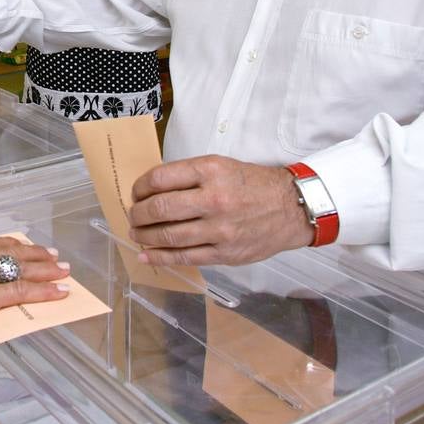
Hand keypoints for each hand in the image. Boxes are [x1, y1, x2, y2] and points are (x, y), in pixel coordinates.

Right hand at [0, 236, 69, 336]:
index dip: (5, 244)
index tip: (17, 242)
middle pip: (12, 251)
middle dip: (32, 252)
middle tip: (50, 252)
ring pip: (24, 268)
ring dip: (46, 268)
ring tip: (63, 268)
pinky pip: (26, 291)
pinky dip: (45, 291)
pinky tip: (60, 291)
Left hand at [126, 156, 312, 265]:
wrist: (291, 208)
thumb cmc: (253, 184)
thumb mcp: (221, 165)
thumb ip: (189, 175)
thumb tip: (152, 190)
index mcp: (211, 171)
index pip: (161, 178)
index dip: (141, 186)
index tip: (136, 192)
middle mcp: (214, 199)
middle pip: (160, 208)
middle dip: (138, 214)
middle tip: (133, 215)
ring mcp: (219, 230)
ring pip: (169, 236)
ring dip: (145, 236)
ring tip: (136, 234)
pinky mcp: (224, 253)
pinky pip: (185, 257)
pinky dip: (161, 258)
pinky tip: (147, 255)